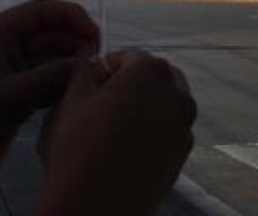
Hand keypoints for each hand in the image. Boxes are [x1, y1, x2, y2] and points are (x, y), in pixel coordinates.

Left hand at [0, 0, 97, 214]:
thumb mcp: (8, 99)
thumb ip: (49, 78)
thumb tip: (90, 61)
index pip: (40, 12)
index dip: (70, 17)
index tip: (96, 33)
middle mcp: (3, 47)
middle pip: (48, 34)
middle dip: (74, 43)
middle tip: (100, 62)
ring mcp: (9, 72)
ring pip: (50, 59)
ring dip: (70, 66)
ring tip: (93, 78)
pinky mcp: (15, 96)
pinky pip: (46, 82)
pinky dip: (62, 86)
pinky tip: (78, 94)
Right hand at [36, 48, 195, 215]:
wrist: (95, 209)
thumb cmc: (79, 149)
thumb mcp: (72, 99)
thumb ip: (85, 69)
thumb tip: (91, 57)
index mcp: (151, 72)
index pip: (127, 57)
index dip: (105, 69)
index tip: (90, 86)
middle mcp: (177, 94)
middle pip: (153, 76)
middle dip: (131, 84)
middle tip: (103, 104)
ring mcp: (184, 126)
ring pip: (164, 103)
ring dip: (144, 106)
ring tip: (114, 127)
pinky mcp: (183, 155)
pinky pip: (169, 130)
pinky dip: (153, 130)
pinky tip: (127, 147)